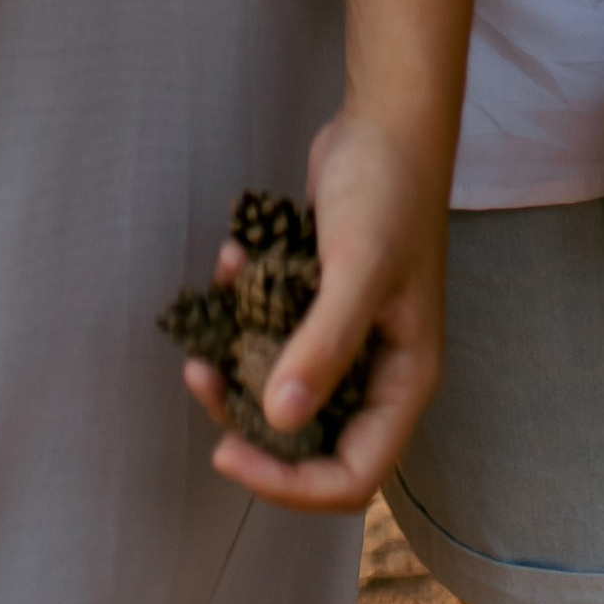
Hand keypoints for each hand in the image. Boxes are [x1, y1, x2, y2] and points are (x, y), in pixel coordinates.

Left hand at [182, 102, 451, 516]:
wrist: (386, 122)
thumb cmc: (387, 192)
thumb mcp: (359, 268)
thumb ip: (324, 345)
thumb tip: (281, 419)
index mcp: (403, 381)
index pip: (350, 476)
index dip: (289, 482)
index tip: (227, 449)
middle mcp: (376, 371)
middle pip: (308, 439)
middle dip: (249, 419)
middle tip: (200, 379)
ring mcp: (346, 337)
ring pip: (281, 385)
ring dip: (236, 361)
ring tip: (202, 329)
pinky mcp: (318, 303)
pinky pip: (272, 330)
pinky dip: (244, 306)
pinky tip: (231, 258)